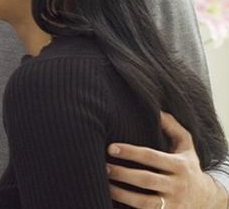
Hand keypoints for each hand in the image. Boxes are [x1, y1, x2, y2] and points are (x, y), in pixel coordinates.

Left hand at [107, 111, 227, 208]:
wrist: (206, 199)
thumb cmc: (188, 167)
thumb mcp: (186, 147)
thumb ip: (173, 128)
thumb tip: (156, 110)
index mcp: (179, 165)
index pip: (152, 157)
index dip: (130, 152)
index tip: (111, 148)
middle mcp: (177, 185)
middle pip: (145, 180)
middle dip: (121, 173)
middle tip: (102, 166)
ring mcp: (172, 204)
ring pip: (143, 202)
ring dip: (121, 194)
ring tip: (104, 183)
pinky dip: (128, 207)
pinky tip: (111, 199)